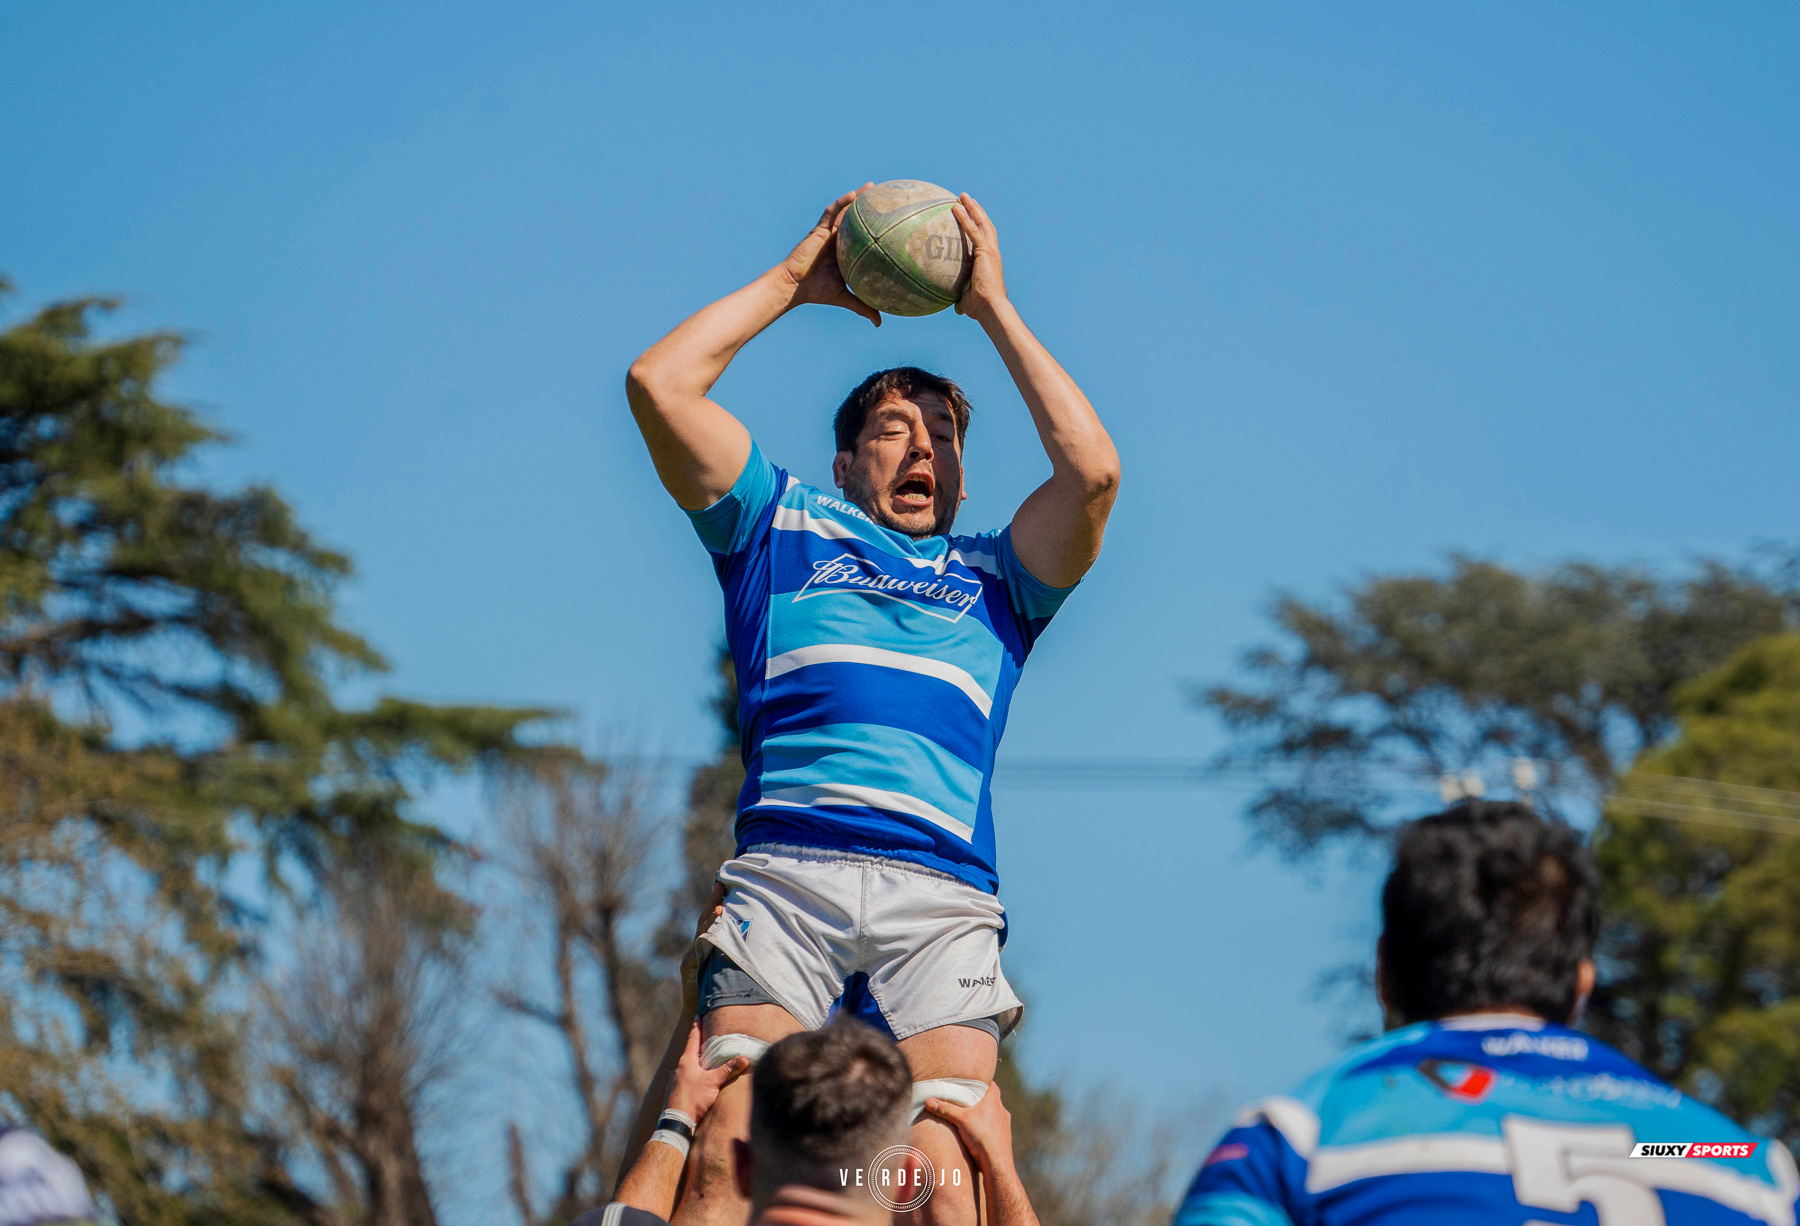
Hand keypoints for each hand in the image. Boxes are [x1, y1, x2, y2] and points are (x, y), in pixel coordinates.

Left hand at [666, 1021, 749, 1122]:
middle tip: (706, 1039)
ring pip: (687, 1067)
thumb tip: (744, 1058)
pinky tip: (698, 1082)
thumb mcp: (713, 1082)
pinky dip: (692, 1076)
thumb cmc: (693, 1099)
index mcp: (686, 1061)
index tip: (697, 1015)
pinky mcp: (674, 1092)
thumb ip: (728, 1069)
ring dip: (695, 1063)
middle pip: (690, 1053)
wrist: (676, 1122)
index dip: (697, 1026)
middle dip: (698, 1046)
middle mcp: (678, 1069)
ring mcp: (674, 1081)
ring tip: (705, 1062)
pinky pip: (685, 1079)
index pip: (692, 1038)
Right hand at [680, 881, 726, 1016]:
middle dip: (712, 901)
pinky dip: (705, 938)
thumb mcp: (727, 972)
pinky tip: (711, 930)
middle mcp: (695, 948)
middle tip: (720, 884)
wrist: (698, 1017)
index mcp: (705, 947)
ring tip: (719, 906)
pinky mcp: (689, 967)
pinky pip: (698, 949)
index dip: (716, 901)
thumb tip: (755, 942)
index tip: (723, 883)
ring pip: (701, 933)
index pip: (711, 920)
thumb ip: (734, 956)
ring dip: (710, 919)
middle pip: (704, 920)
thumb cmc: (716, 996)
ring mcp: (690, 957)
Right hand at [775, 187, 880, 326]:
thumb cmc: (817, 292)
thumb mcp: (846, 297)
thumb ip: (863, 306)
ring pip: (844, 210)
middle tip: (887, 197)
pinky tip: (854, 195)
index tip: (891, 222)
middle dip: (869, 207)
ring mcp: (828, 233)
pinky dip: (842, 202)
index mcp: (844, 252)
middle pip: (855, 219)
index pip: (862, 236)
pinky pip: (831, 212)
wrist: (795, 287)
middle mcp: (837, 240)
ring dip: (857, 198)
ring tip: (872, 187)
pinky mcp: (818, 229)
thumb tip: (880, 323)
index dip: (874, 228)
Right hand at [923, 1081, 1013, 1176]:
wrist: (996, 1162)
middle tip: (968, 1101)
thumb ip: (945, 1109)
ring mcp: (1005, 1125)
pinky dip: (988, 1129)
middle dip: (981, 1101)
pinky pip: (996, 1129)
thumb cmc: (981, 1137)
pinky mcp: (1004, 1138)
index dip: (984, 1084)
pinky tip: (978, 1134)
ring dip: (985, 1116)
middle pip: (992, 1100)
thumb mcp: (960, 1120)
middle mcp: (1002, 1111)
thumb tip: (928, 1101)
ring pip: (994, 1115)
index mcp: (994, 1101)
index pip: (992, 1086)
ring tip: (971, 1119)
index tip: (975, 1084)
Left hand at [951, 193, 1006, 322]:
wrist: (991, 308)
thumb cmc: (980, 308)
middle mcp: (992, 252)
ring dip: (972, 207)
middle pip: (985, 225)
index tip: (970, 216)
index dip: (978, 225)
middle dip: (976, 210)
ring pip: (981, 222)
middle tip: (966, 199)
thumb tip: (956, 307)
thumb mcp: (968, 299)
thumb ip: (963, 298)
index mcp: (990, 261)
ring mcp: (990, 250)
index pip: (984, 238)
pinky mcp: (985, 251)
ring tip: (962, 196)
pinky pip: (972, 230)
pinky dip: (964, 217)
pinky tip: (955, 207)